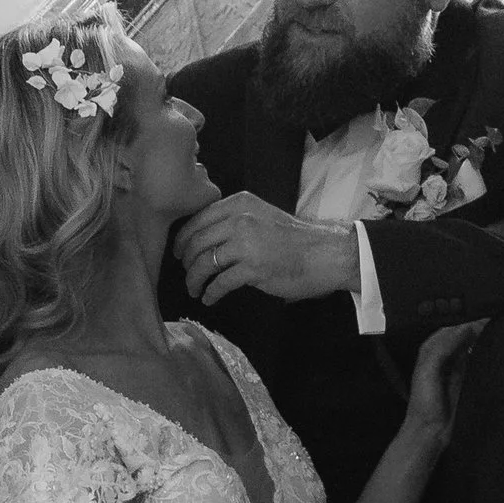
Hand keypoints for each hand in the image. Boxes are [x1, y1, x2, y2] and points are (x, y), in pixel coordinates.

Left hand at [174, 193, 360, 310]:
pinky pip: (220, 283)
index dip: (183, 239)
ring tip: (195, 290)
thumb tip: (202, 238)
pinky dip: (211, 293)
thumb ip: (234, 221)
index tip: (179, 252)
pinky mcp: (253, 268)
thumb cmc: (294, 239)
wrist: (324, 254)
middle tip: (185, 274)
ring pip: (204, 263)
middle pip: (196, 242)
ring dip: (194, 280)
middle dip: (185, 262)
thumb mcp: (261, 216)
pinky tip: (210, 298)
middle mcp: (240, 220)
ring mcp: (246, 244)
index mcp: (240, 204)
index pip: (198, 219)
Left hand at [403, 317, 487, 448]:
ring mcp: (455, 369)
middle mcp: (444, 357)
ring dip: (483, 341)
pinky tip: (497, 353)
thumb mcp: (429, 368)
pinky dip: (485, 357)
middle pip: (463, 336)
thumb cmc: (424, 401)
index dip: (469, 323)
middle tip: (499, 324)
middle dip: (478, 329)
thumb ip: (443, 347)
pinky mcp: (466, 382)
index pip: (453, 329)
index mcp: (432, 350)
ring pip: (471, 348)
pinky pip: (477, 364)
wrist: (430, 432)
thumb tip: (466, 329)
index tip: (488, 318)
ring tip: (502, 334)